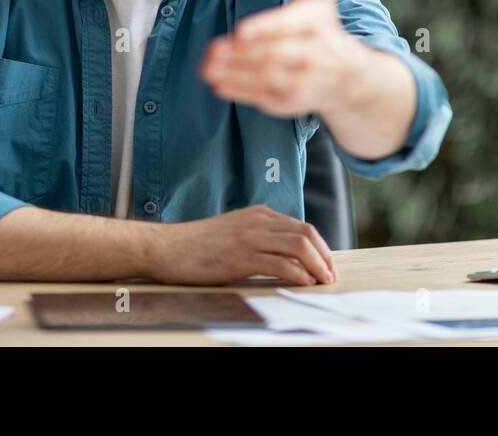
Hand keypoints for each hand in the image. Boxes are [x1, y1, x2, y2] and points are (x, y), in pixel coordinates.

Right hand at [146, 205, 336, 285]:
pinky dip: (298, 274)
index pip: (301, 226)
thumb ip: (259, 237)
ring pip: (298, 245)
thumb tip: (286, 256)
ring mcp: (249, 237)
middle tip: (330, 275)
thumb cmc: (197, 245)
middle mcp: (257, 221)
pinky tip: (303, 283)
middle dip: (325, 256)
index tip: (326, 264)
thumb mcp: (234, 231)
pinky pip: (280, 263)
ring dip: (317, 265)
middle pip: (306, 233)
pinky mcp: (240, 256)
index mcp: (258, 214)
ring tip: (323, 281)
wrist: (167, 247)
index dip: (320, 247)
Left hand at [198, 0, 366, 117]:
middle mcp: (311, 55)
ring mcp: (302, 81)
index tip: (241, 32)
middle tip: (211, 51)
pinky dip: (240, 92)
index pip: (287, 26)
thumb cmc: (326, 26)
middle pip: (272, 55)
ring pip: (265, 78)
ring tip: (207, 68)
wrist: (349, 78)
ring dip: (235, 74)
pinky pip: (263, 98)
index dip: (265, 29)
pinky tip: (218, 84)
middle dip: (241, 55)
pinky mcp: (290, 101)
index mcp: (314, 25)